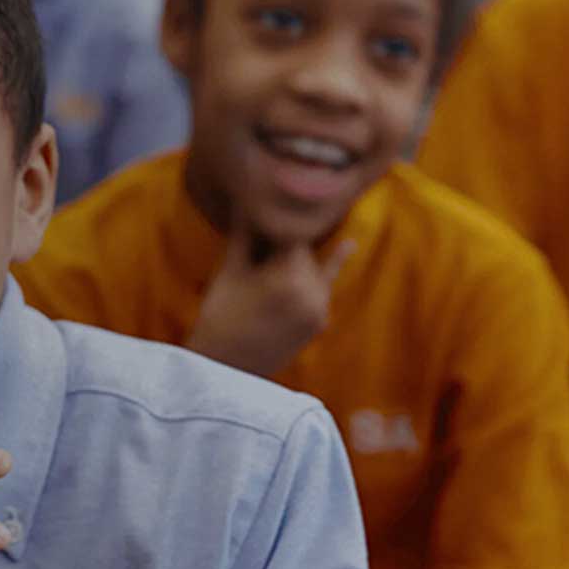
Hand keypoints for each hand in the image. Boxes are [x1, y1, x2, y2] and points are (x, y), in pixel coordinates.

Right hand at [186, 212, 355, 377]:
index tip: (261, 203)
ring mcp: (319, 308)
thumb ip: (245, 234)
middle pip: (302, 248)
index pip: (289, 231)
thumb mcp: (230, 271)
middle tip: (259, 230)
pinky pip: (324, 287)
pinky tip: (349, 245)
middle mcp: (312, 292)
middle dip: (282, 238)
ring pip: (312, 266)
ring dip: (297, 254)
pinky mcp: (319, 321)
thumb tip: (246, 197)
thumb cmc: (220, 317)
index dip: (272, 217)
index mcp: (290, 276)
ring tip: (284, 234)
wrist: (226, 371)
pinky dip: (333, 266)